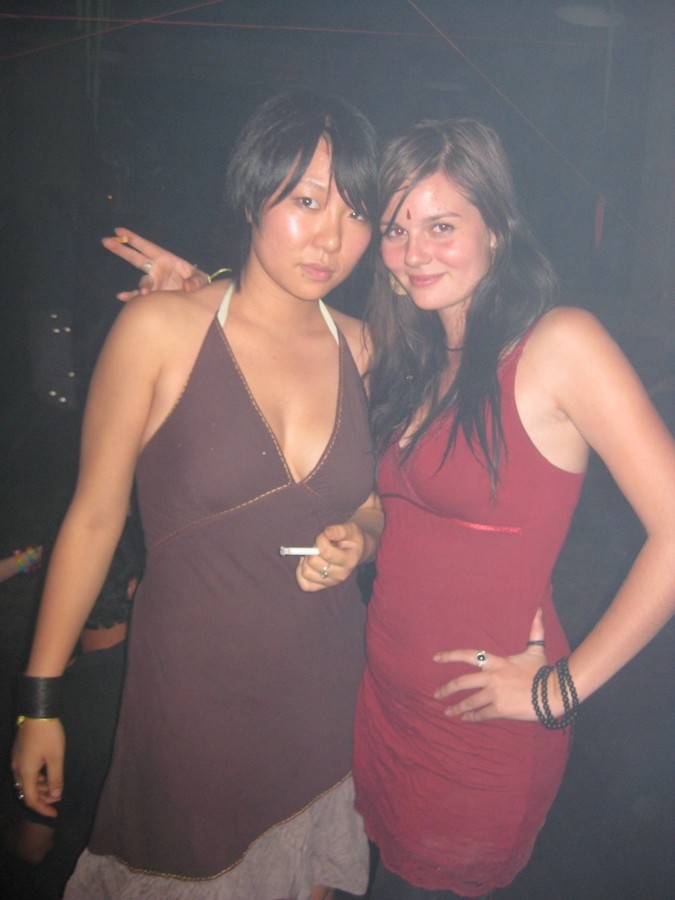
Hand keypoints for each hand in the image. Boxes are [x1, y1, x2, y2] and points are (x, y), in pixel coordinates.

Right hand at [11, 718, 64, 817]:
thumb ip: (56, 778)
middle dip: (42, 799)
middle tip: (57, 798)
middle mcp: (17, 769)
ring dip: (39, 788)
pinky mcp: (18, 753)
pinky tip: (47, 773)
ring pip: (25, 783)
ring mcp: (16, 761)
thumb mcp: (56, 757)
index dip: (43, 809)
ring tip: (55, 786)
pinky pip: (25, 773)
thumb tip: (56, 796)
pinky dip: (36, 778)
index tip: (55, 813)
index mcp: (26, 773)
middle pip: (27, 792)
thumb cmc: (48, 735)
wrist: (37, 712)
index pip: (31, 799)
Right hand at [102, 227, 208, 299]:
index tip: (118, 231)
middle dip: (122, 250)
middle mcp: (156, 269)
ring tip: (143, 292)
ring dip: (142, 286)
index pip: (146, 246)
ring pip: (143, 282)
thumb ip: (196, 281)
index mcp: (165, 258)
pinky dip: (132, 298)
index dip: (132, 238)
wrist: (195, 297)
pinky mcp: (155, 295)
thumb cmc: (197, 282)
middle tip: (106, 241)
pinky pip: (141, 296)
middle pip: (136, 258)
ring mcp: (154, 283)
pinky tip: (122, 297)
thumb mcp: (200, 278)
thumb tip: (188, 288)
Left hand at [295, 522, 366, 591]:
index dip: (321, 540)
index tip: (324, 535)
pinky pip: (305, 584)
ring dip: (306, 560)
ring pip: (306, 573)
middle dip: (312, 550)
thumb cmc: (351, 539)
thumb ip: (339, 530)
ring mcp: (331, 582)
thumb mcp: (350, 529)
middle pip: (314, 562)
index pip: (327, 553)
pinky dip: (301, 573)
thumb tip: (327, 533)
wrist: (354, 551)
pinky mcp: (322, 586)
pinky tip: (308, 563)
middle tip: (319, 545)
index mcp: (349, 561)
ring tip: (314, 553)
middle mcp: (341, 575)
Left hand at [432, 609, 546, 721]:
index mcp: (497, 662)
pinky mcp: (501, 709)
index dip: (450, 656)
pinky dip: (472, 717)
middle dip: (446, 689)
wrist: (554, 693)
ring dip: (456, 708)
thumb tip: (537, 609)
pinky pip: (481, 714)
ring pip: (469, 701)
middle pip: (462, 682)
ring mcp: (495, 693)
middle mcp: (492, 677)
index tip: (436, 658)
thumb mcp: (536, 650)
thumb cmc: (544, 671)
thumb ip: (534, 631)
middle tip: (436, 694)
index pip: (469, 655)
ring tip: (447, 712)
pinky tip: (465, 719)